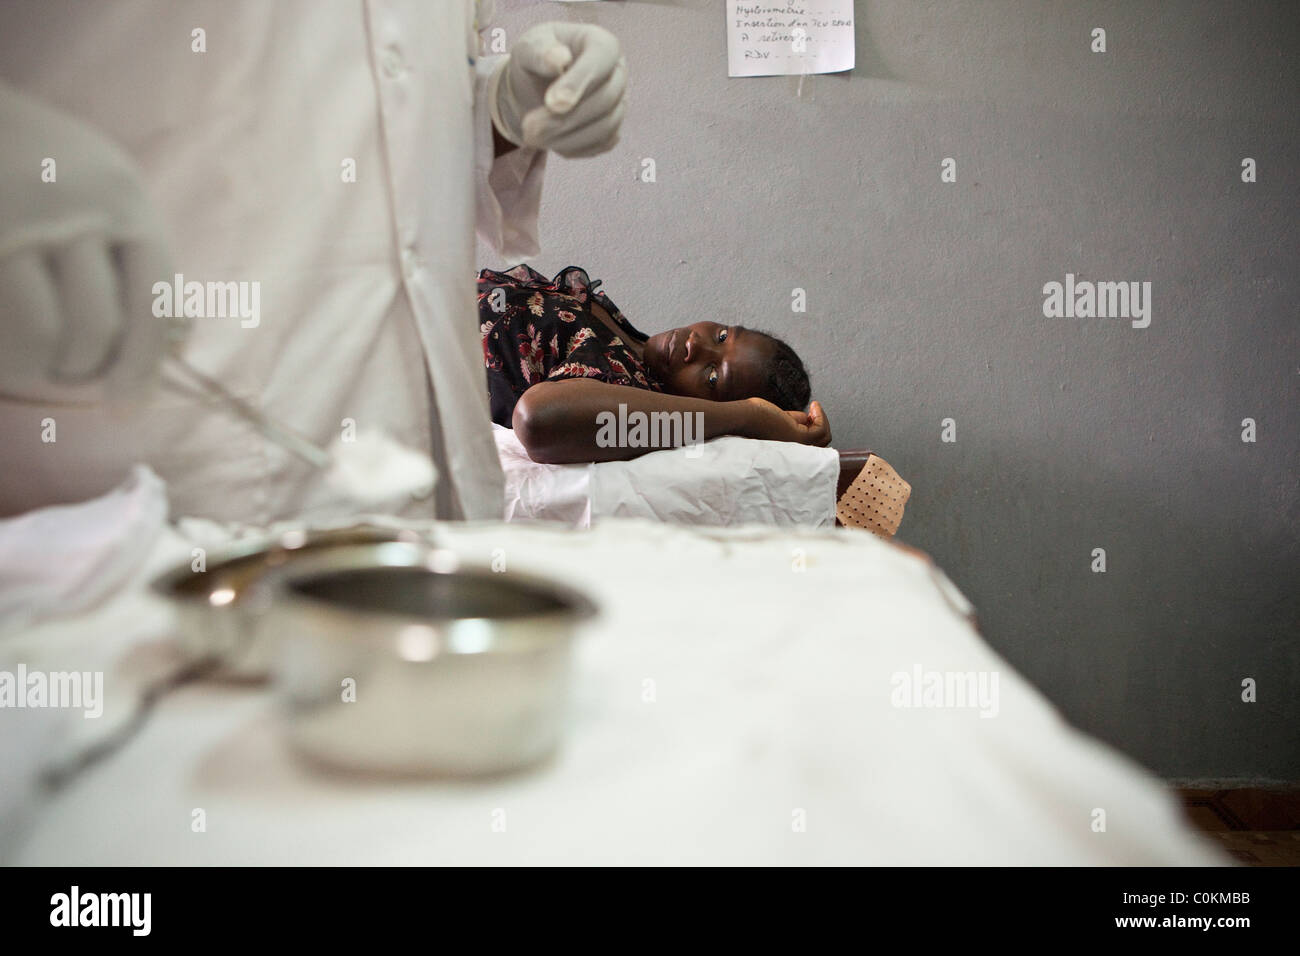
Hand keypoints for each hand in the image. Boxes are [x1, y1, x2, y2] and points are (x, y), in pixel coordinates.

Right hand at [0, 86, 183, 404]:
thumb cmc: (49, 165)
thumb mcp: (108, 188)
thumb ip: (139, 258)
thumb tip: (176, 344)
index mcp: (122, 201)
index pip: (153, 302)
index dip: (143, 366)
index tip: (128, 408)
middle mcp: (70, 211)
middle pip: (98, 328)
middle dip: (86, 369)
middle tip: (68, 372)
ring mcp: (13, 224)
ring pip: (42, 334)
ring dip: (38, 365)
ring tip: (30, 358)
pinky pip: (0, 324)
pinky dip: (4, 351)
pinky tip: (5, 343)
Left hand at [490, 22, 626, 157]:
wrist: (534, 87)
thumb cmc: (535, 60)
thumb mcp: (528, 48)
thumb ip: (540, 52)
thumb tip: (559, 58)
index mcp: (602, 44)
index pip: (600, 61)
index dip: (578, 83)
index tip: (553, 103)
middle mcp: (617, 73)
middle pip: (605, 100)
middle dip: (566, 118)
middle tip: (529, 128)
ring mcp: (619, 104)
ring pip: (605, 127)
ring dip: (567, 137)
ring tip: (532, 137)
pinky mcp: (613, 130)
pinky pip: (600, 144)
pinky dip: (572, 146)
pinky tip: (549, 140)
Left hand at [743, 397, 831, 446]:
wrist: (743, 417)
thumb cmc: (754, 416)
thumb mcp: (779, 419)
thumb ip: (793, 420)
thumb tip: (807, 417)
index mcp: (787, 449)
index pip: (810, 447)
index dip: (814, 430)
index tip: (809, 416)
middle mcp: (793, 451)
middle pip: (820, 444)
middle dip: (821, 426)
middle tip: (813, 412)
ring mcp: (796, 445)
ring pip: (824, 438)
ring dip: (823, 420)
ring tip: (814, 408)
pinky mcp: (797, 436)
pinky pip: (820, 430)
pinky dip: (821, 416)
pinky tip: (814, 405)